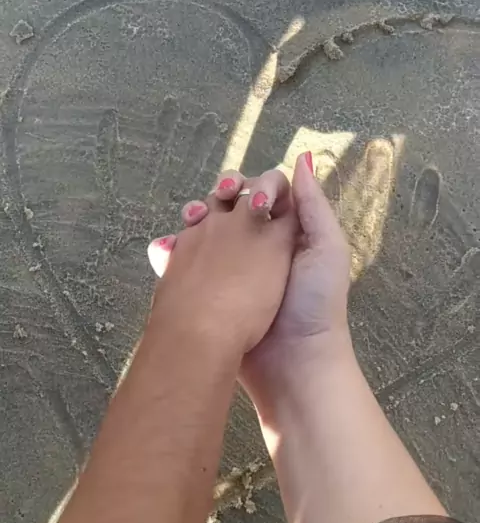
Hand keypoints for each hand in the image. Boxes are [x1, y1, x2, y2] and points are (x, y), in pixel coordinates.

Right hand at [169, 153, 351, 399]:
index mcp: (290, 231)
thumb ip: (313, 204)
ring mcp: (234, 267)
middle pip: (233, 205)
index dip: (253, 184)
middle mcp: (261, 244)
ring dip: (195, 218)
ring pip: (209, 229)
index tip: (241, 193)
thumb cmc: (315, 304)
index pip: (266, 191)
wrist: (293, 365)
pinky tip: (167, 247)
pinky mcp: (213, 289)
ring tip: (189, 221)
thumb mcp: (326, 249)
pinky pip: (191, 261)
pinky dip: (176, 251)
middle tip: (211, 203)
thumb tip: (300, 157)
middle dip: (218, 196)